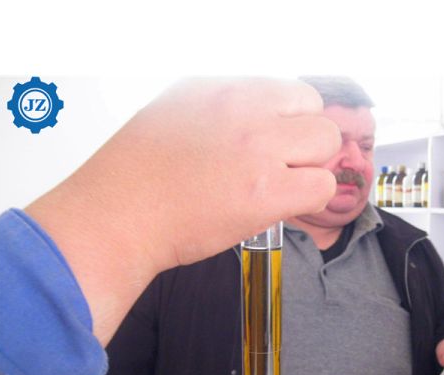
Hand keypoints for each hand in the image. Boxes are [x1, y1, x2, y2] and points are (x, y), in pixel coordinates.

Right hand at [24, 78, 341, 345]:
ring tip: (285, 190)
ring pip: (326, 143)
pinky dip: (313, 199)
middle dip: (306, 143)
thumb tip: (254, 123)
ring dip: (312, 168)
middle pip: (314, 111)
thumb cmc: (134, 178)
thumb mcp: (173, 116)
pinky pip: (322, 186)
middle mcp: (243, 108)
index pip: (290, 92)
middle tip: (286, 170)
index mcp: (220, 89)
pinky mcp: (266, 191)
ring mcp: (257, 147)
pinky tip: (289, 208)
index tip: (282, 145)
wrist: (117, 217)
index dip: (291, 123)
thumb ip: (220, 113)